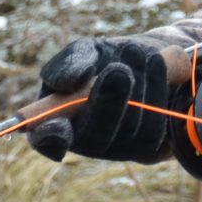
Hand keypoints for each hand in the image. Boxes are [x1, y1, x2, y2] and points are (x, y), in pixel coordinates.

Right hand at [28, 37, 180, 163]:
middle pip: (94, 139)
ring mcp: (116, 150)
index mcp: (57, 118)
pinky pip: (154, 129)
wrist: (149, 60)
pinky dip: (155, 91)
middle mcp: (84, 141)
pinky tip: (155, 64)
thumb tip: (66, 83)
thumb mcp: (86, 51)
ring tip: (138, 52)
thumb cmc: (107, 57)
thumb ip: (71, 63)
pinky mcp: (147, 150)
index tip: (59, 124)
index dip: (50, 138)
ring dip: (137, 88)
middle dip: (108, 104)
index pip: (46, 139)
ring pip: (129, 131)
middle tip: (118, 71)